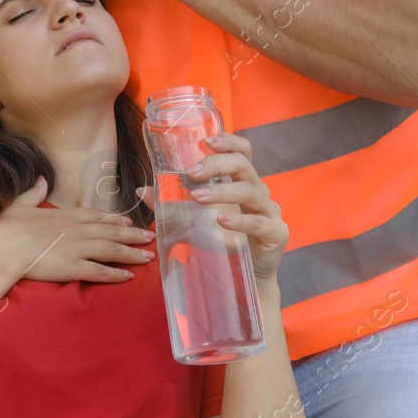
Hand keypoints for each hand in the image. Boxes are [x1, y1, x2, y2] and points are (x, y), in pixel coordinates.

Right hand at [0, 176, 157, 283]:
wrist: (3, 247)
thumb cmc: (7, 228)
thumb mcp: (20, 205)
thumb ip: (34, 193)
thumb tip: (40, 179)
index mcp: (65, 216)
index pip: (96, 216)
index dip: (114, 220)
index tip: (128, 221)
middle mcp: (77, 230)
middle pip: (112, 232)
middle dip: (133, 235)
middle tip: (150, 236)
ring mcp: (78, 249)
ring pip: (112, 250)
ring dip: (132, 253)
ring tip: (148, 256)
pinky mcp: (74, 267)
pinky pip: (100, 272)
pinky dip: (116, 274)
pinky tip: (129, 276)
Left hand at [137, 131, 287, 287]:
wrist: (247, 277)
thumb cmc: (222, 241)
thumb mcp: (193, 220)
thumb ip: (171, 204)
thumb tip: (142, 190)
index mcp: (242, 182)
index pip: (243, 151)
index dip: (229, 141)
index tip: (206, 141)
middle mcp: (258, 191)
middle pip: (244, 165)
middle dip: (217, 163)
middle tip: (193, 172)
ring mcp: (269, 211)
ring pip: (250, 191)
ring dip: (222, 191)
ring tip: (198, 197)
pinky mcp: (275, 233)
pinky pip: (259, 222)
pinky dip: (240, 221)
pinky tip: (221, 221)